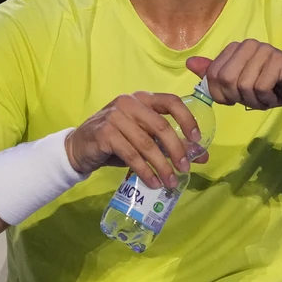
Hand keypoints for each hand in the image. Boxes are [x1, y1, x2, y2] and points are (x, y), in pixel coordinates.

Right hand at [67, 92, 206, 189]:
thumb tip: (201, 156)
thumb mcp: (144, 139)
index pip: (171, 101)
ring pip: (146, 144)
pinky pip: (131, 155)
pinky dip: (144, 171)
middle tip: (185, 168)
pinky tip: (152, 183)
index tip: (196, 139)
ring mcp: (115, 117)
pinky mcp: (105, 134)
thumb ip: (169, 144)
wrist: (79, 148)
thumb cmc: (116, 141)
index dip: (187, 119)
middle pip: (161, 126)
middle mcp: (129, 103)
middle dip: (176, 149)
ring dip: (161, 166)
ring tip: (170, 182)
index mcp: (143, 99)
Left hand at [186, 40, 281, 109]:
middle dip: (237, 97)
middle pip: (227, 79)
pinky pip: (261, 87)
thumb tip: (189, 63)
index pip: (214, 75)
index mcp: (235, 49)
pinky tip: (274, 94)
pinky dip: (266, 99)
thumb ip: (214, 75)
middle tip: (251, 98)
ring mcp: (264, 50)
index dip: (221, 94)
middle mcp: (248, 45)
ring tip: (264, 96)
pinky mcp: (278, 60)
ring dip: (254, 100)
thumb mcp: (237, 85)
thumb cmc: (267, 88)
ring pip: (244, 85)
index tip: (234, 98)